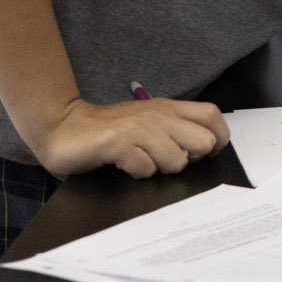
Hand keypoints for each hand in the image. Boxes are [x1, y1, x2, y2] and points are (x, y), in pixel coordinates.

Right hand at [27, 97, 230, 178]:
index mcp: (169, 108)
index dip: (217, 138)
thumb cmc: (111, 130)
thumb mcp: (149, 123)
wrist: (64, 126)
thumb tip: (204, 150)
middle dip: (191, 159)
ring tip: (142, 162)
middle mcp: (158, 115)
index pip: (213, 116)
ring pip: (177, 160)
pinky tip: (125, 165)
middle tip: (168, 161)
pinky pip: (145, 168)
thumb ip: (175, 130)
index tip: (201, 154)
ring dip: (161, 169)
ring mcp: (138, 128)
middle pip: (204, 141)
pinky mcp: (117, 143)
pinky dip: (138, 173)